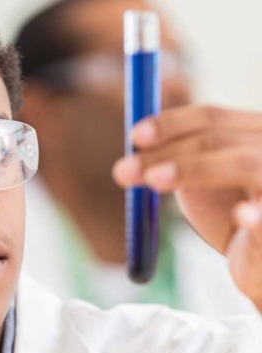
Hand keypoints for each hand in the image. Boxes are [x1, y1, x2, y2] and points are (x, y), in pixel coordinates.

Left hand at [113, 105, 261, 309]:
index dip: (170, 123)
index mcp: (256, 133)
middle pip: (217, 139)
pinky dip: (257, 216)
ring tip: (153, 180)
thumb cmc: (237, 218)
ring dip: (194, 169)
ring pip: (243, 164)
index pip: (210, 117)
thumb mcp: (203, 183)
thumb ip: (177, 161)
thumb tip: (132, 148)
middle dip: (165, 153)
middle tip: (121, 170)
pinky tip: (242, 217)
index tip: (134, 136)